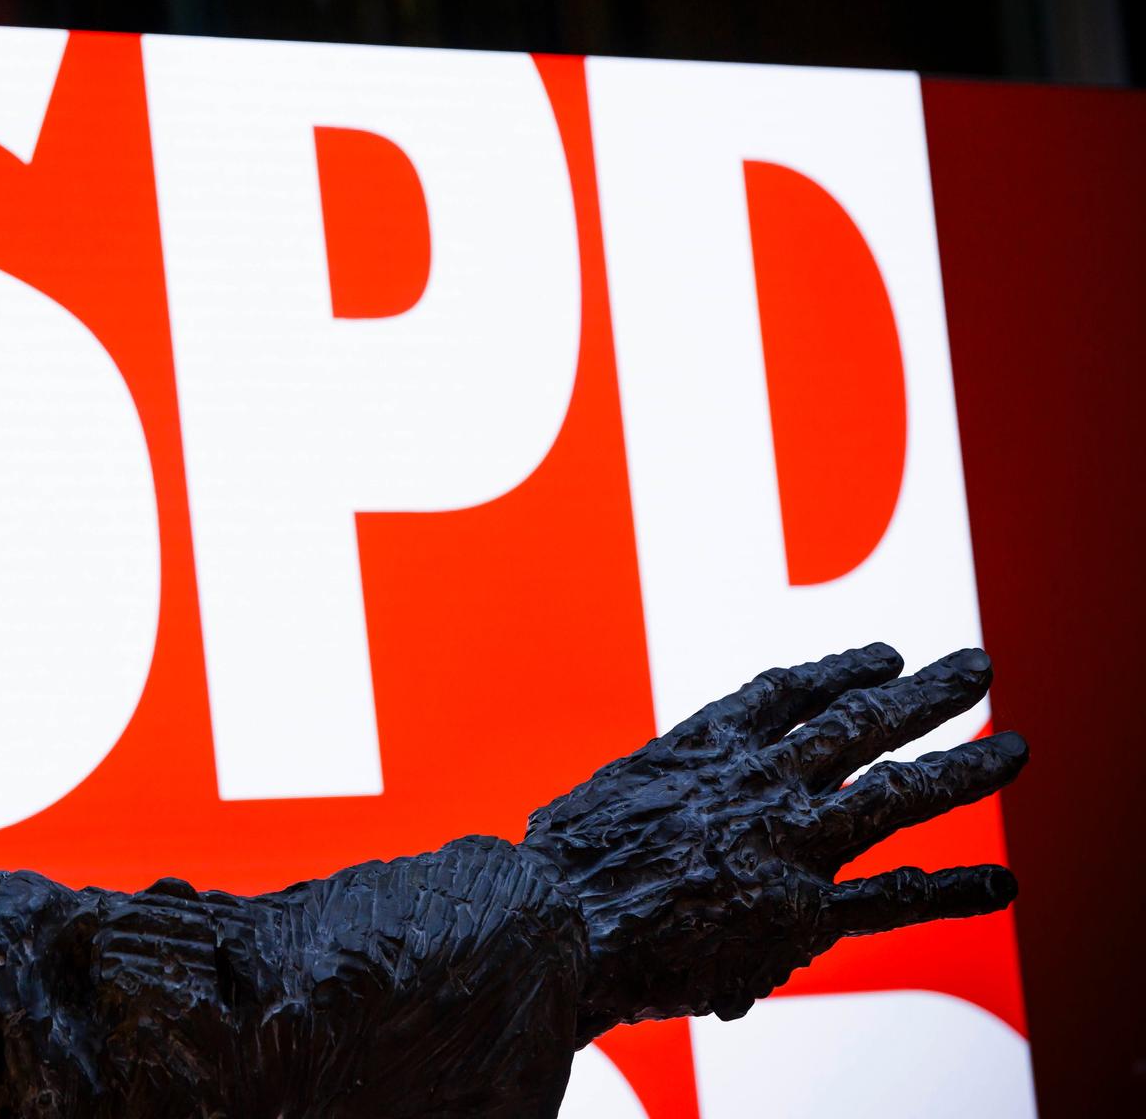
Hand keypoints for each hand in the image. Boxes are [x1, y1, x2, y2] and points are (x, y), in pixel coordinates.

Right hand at [520, 643, 1024, 1041]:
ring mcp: (788, 842)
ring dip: (964, 768)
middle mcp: (760, 780)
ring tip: (1014, 749)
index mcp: (706, 744)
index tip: (883, 655)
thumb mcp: (603, 803)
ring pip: (898, 793)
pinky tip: (1003, 884)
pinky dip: (953, 892)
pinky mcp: (800, 912)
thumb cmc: (558, 865)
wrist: (558, 916)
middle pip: (862, 721)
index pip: (790, 692)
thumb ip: (649, 813)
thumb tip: (642, 825)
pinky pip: (894, 899)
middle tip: (976, 666)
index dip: (843, 671)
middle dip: (927, 694)